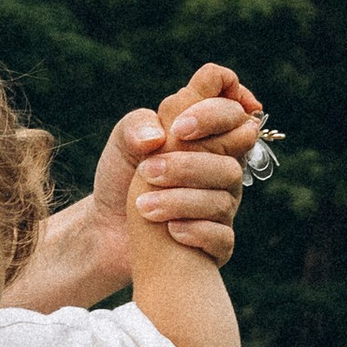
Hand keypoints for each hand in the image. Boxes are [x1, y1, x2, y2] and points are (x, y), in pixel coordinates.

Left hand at [91, 65, 263, 266]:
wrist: (107, 228)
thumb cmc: (122, 178)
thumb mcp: (123, 143)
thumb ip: (137, 125)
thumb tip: (158, 138)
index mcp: (206, 133)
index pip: (232, 106)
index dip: (215, 109)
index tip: (180, 128)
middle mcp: (222, 164)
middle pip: (238, 149)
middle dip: (191, 159)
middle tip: (147, 169)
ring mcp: (223, 202)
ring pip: (225, 195)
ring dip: (180, 199)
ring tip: (143, 205)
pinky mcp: (216, 241)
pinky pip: (221, 236)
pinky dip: (194, 231)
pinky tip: (169, 230)